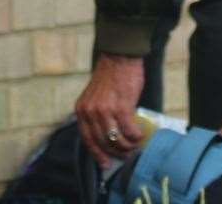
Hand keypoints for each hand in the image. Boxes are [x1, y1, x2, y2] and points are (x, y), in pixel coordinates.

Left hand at [75, 53, 146, 169]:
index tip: (105, 164)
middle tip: (126, 155)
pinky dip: (135, 136)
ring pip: (116, 140)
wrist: (120, 56)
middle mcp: (90, 112)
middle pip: (102, 142)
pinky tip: (140, 136)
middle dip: (115, 152)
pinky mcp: (121, 107)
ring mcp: (105, 110)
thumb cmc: (110, 75)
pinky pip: (129, 131)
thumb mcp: (94, 96)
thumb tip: (108, 136)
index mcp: (81, 109)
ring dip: (127, 146)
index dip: (97, 154)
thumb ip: (96, 114)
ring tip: (134, 145)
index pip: (87, 139)